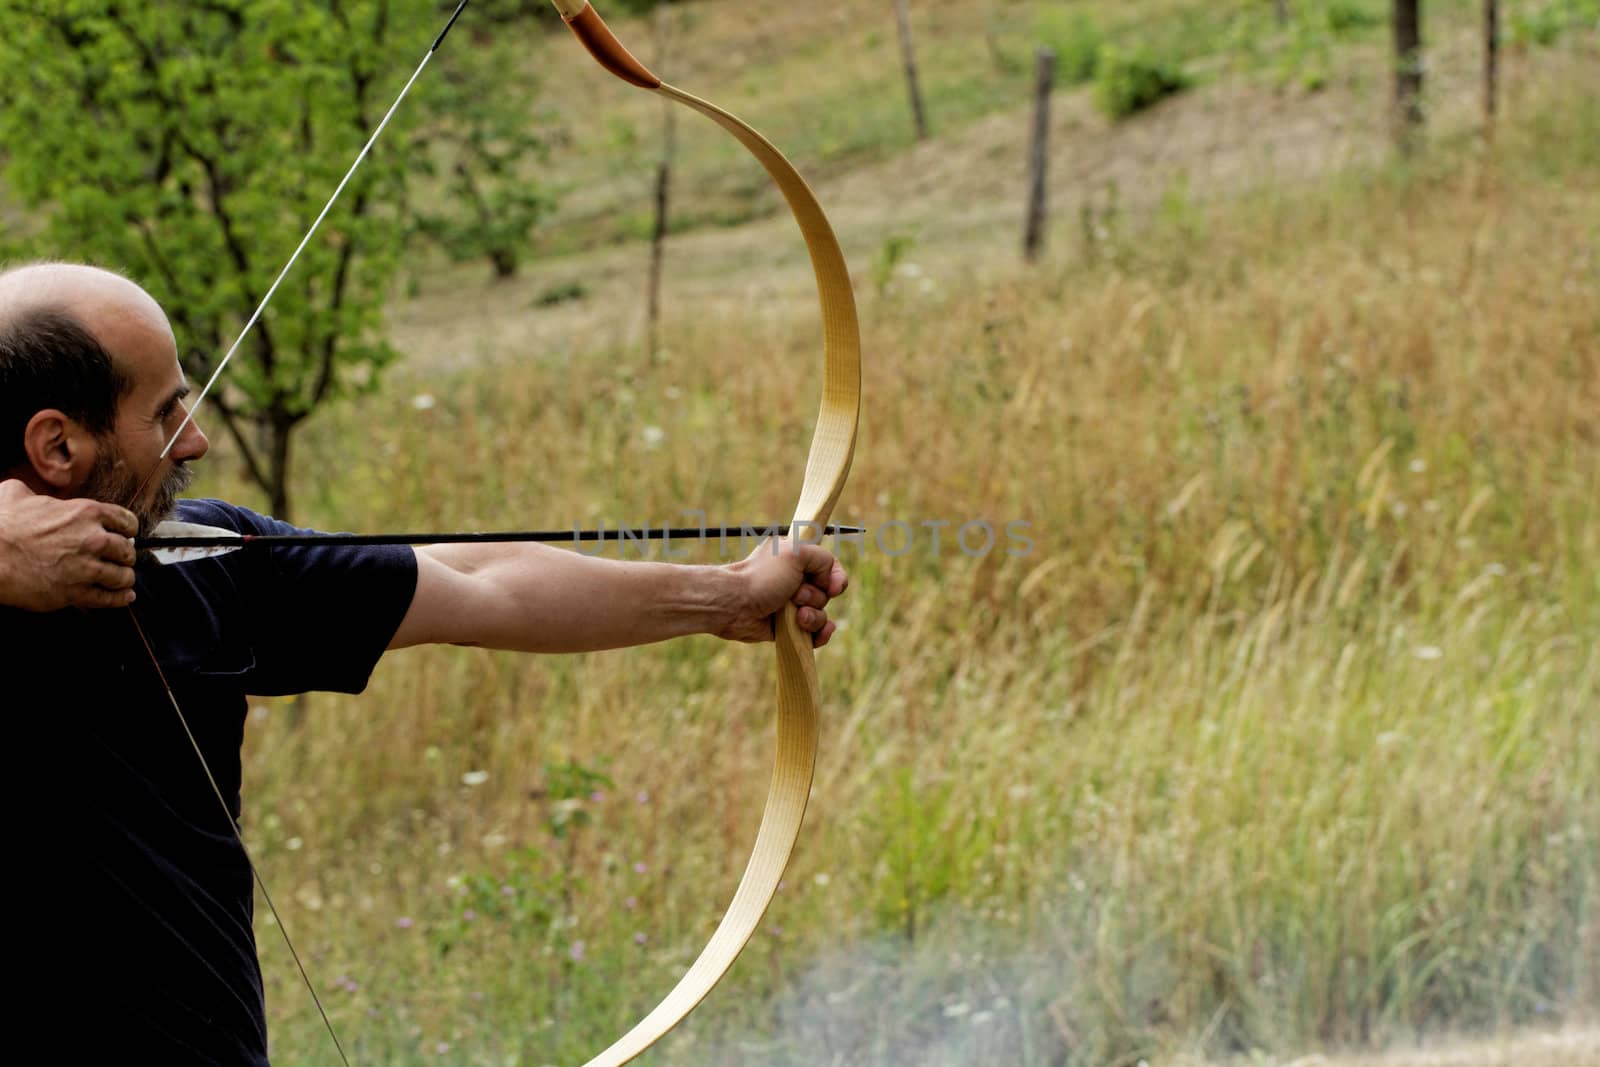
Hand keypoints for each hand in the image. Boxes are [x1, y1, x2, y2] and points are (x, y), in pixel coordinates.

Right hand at [0, 479, 139, 611]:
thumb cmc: (1, 525)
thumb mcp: (16, 493)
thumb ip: (33, 493)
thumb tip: (30, 496)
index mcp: (85, 513)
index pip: (126, 521)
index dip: (127, 529)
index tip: (126, 535)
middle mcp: (92, 540)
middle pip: (127, 551)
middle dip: (125, 555)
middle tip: (120, 558)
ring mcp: (85, 568)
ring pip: (122, 576)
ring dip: (124, 578)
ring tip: (122, 579)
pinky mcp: (74, 593)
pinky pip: (107, 598)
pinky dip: (119, 599)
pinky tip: (124, 597)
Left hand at [718, 537, 848, 647]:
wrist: (734, 605)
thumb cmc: (762, 577)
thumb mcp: (796, 552)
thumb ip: (823, 558)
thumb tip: (830, 581)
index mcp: (796, 560)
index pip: (829, 567)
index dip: (836, 577)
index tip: (833, 587)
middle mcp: (795, 581)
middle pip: (826, 593)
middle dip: (816, 597)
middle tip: (795, 596)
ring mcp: (791, 606)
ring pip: (821, 615)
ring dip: (814, 617)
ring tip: (796, 617)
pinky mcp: (788, 628)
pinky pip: (814, 633)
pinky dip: (818, 634)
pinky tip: (815, 633)